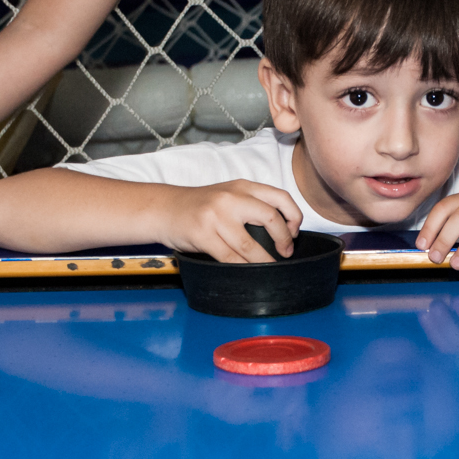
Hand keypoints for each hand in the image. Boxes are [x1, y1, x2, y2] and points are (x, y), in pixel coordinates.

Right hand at [158, 180, 302, 262]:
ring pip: (250, 245)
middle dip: (284, 239)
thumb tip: (283, 229)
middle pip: (270, 218)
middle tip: (285, 251)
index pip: (280, 197)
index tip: (294, 232)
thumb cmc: (199, 205)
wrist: (164, 209)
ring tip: (270, 267)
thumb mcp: (228, 194)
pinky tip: (248, 271)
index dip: (294, 216)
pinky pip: (230, 257)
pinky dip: (243, 268)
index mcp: (242, 186)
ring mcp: (216, 216)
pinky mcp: (202, 235)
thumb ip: (252, 204)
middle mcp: (231, 198)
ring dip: (264, 260)